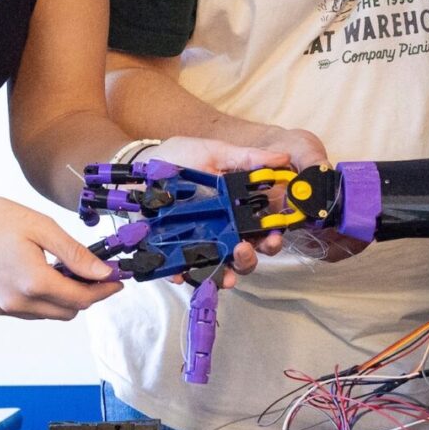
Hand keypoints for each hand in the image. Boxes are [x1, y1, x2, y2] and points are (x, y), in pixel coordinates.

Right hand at [0, 190, 121, 318]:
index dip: (104, 291)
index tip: (117, 280)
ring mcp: (1, 309)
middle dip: (83, 295)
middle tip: (88, 271)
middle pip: (67, 312)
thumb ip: (75, 254)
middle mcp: (17, 303)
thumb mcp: (41, 227)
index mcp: (33, 282)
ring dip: (58, 298)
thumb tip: (103, 272)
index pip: (82, 299)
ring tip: (54, 268)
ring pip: (45, 314)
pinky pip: (23, 311)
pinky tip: (26, 272)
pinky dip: (34, 298)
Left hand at [144, 131, 334, 278]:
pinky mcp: (174, 250)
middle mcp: (223, 231)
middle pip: (245, 255)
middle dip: (250, 259)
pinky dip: (183, 276)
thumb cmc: (184, 157)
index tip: (273, 236)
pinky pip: (182, 270)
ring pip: (220, 267)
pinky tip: (182, 275)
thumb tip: (282, 158)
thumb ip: (247, 158)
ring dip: (226, 275)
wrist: (145, 164)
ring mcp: (199, 242)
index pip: (263, 231)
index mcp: (238, 211)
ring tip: (225, 275)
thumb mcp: (216, 153)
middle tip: (243, 249)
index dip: (273, 238)